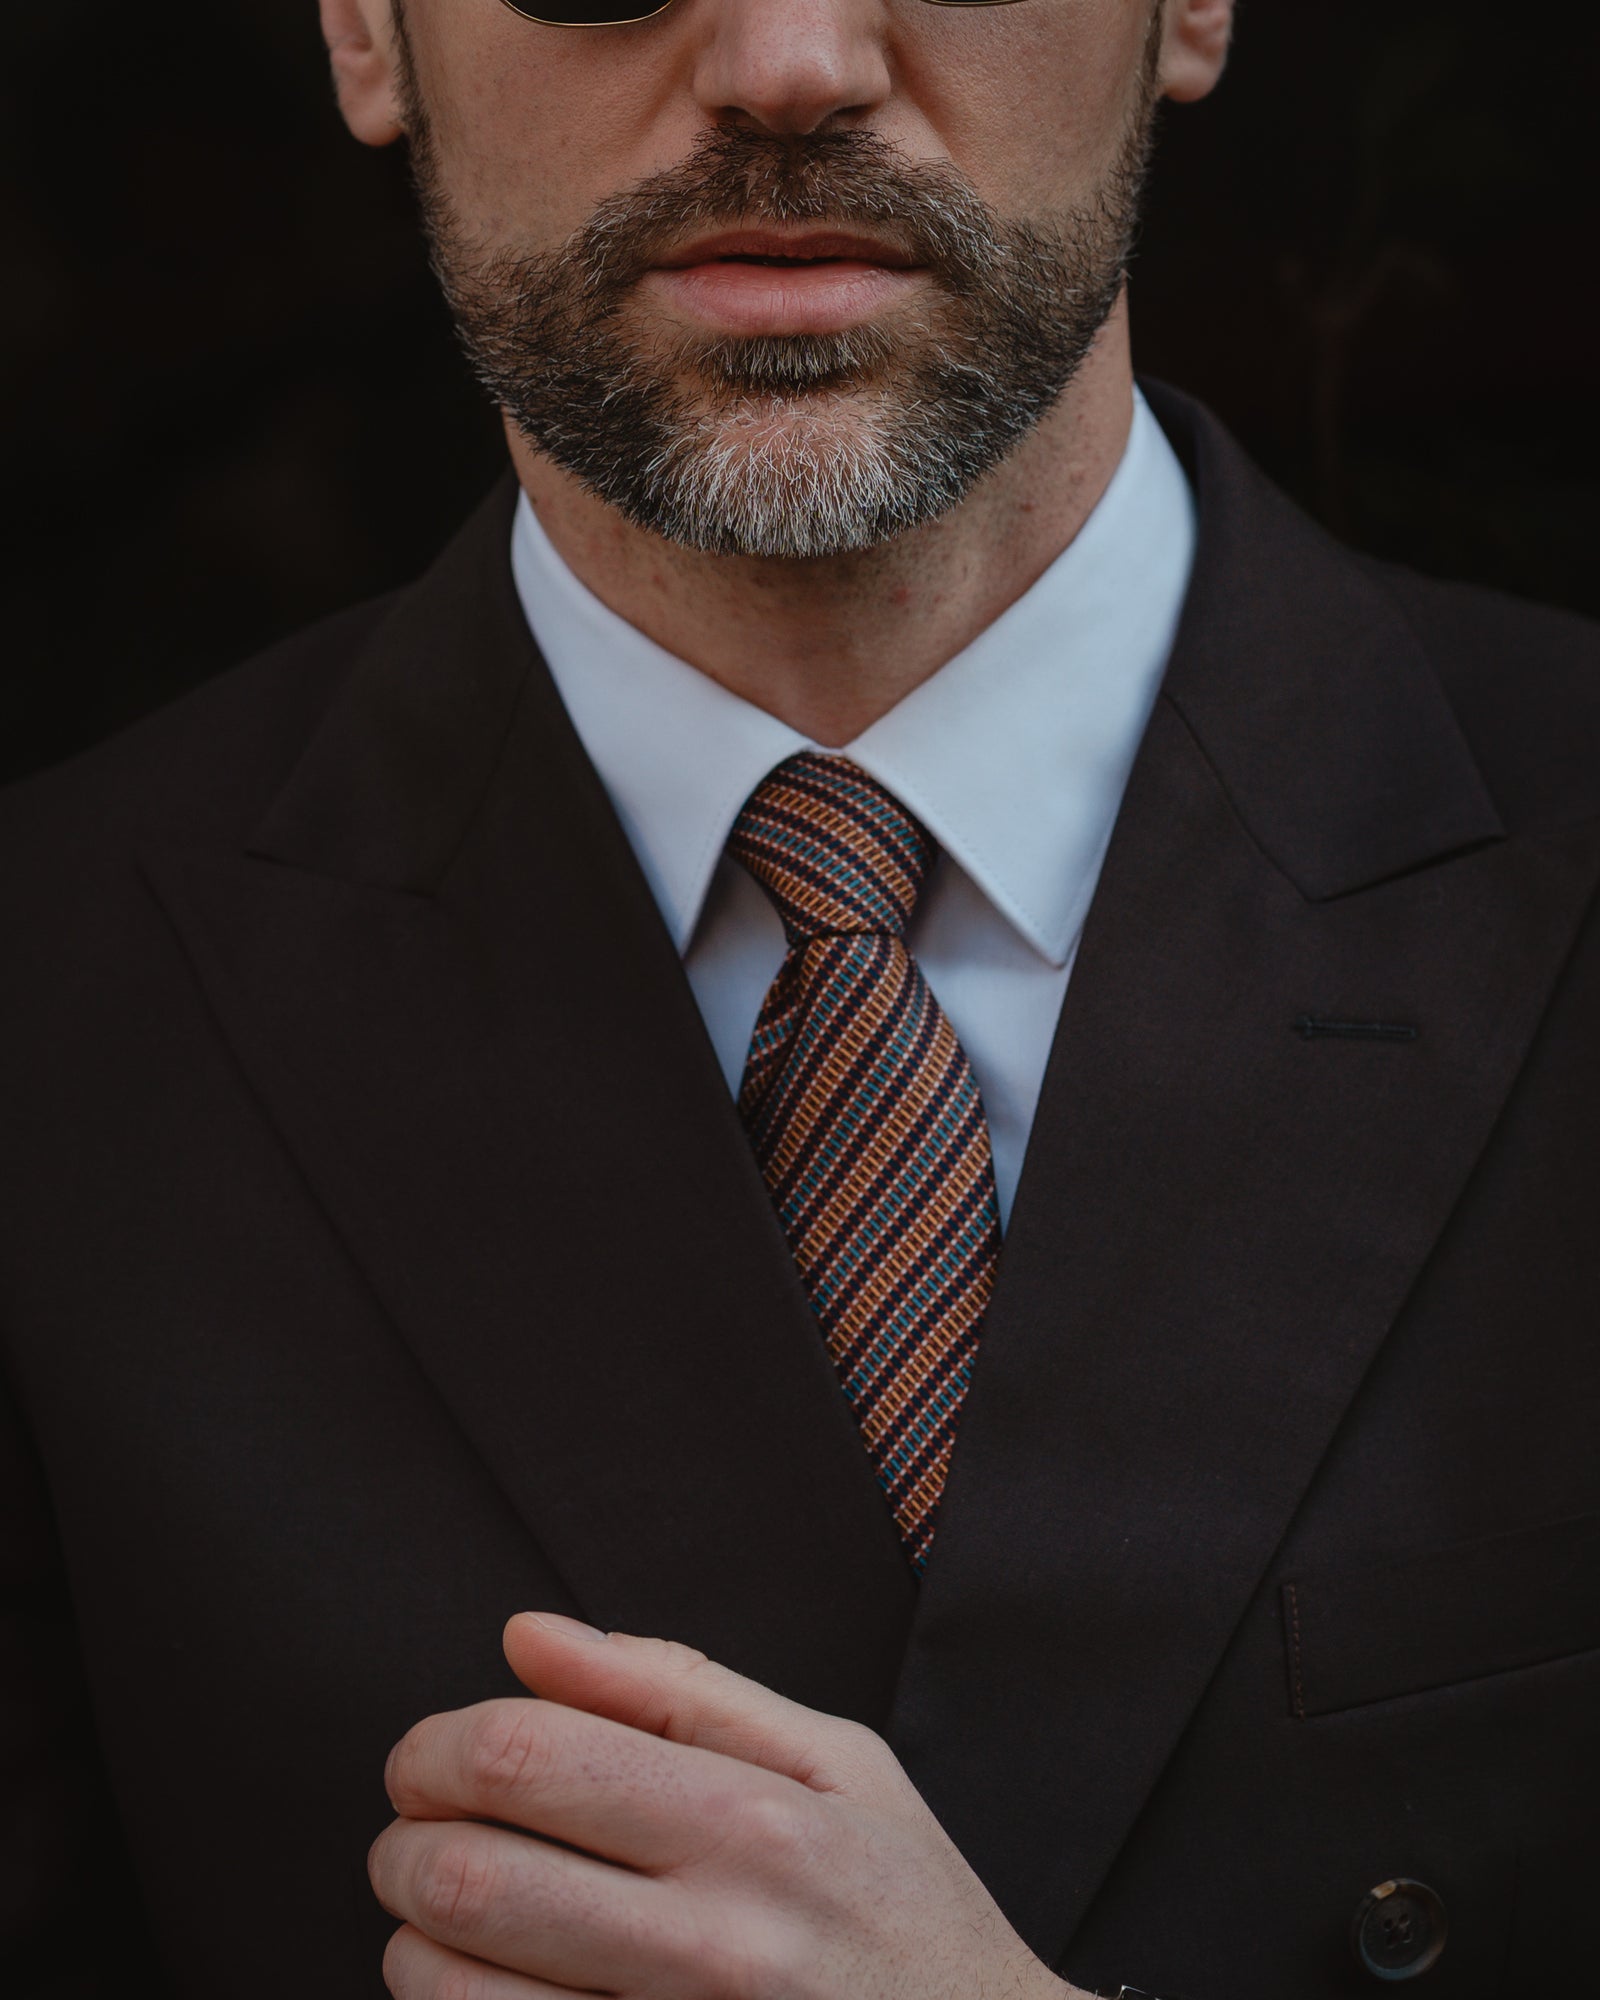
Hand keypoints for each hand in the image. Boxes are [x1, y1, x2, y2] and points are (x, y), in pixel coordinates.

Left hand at [368, 1610, 1084, 1999]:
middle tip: (418, 1837)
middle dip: (403, 1846)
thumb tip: (529, 1637)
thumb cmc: (912, 1914)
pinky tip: (496, 1992)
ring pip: (456, 1998)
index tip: (431, 1758)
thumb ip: (677, 1687)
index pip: (528, 1756)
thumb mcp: (841, 1762)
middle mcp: (717, 1944)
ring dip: (416, 1948)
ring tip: (452, 1925)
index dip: (438, 1746)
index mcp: (757, 1823)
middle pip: (469, 1877)